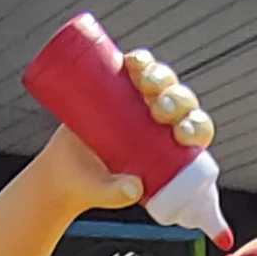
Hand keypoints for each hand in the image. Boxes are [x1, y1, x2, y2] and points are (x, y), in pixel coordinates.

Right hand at [30, 52, 216, 217]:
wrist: (59, 170)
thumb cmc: (90, 186)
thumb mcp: (103, 193)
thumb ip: (116, 194)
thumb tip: (133, 188)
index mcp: (169, 147)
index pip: (194, 131)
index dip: (196, 126)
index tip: (183, 133)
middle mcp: (160, 120)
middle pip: (181, 102)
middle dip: (177, 100)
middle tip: (160, 110)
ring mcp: (140, 100)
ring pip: (161, 81)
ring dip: (160, 76)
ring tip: (145, 84)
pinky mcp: (117, 84)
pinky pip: (137, 66)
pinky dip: (140, 61)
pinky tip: (136, 62)